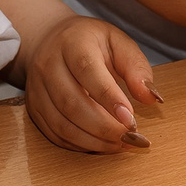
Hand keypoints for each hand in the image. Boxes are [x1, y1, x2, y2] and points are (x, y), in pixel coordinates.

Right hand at [25, 15, 160, 152]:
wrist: (52, 41)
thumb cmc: (91, 43)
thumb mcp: (119, 43)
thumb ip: (136, 68)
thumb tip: (151, 97)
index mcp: (72, 42)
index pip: (87, 70)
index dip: (109, 98)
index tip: (130, 120)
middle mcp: (48, 64)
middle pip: (71, 102)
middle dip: (104, 127)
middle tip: (130, 137)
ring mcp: (37, 88)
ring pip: (61, 123)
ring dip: (93, 140)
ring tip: (120, 144)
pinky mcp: (34, 108)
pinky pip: (54, 134)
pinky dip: (80, 145)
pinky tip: (101, 144)